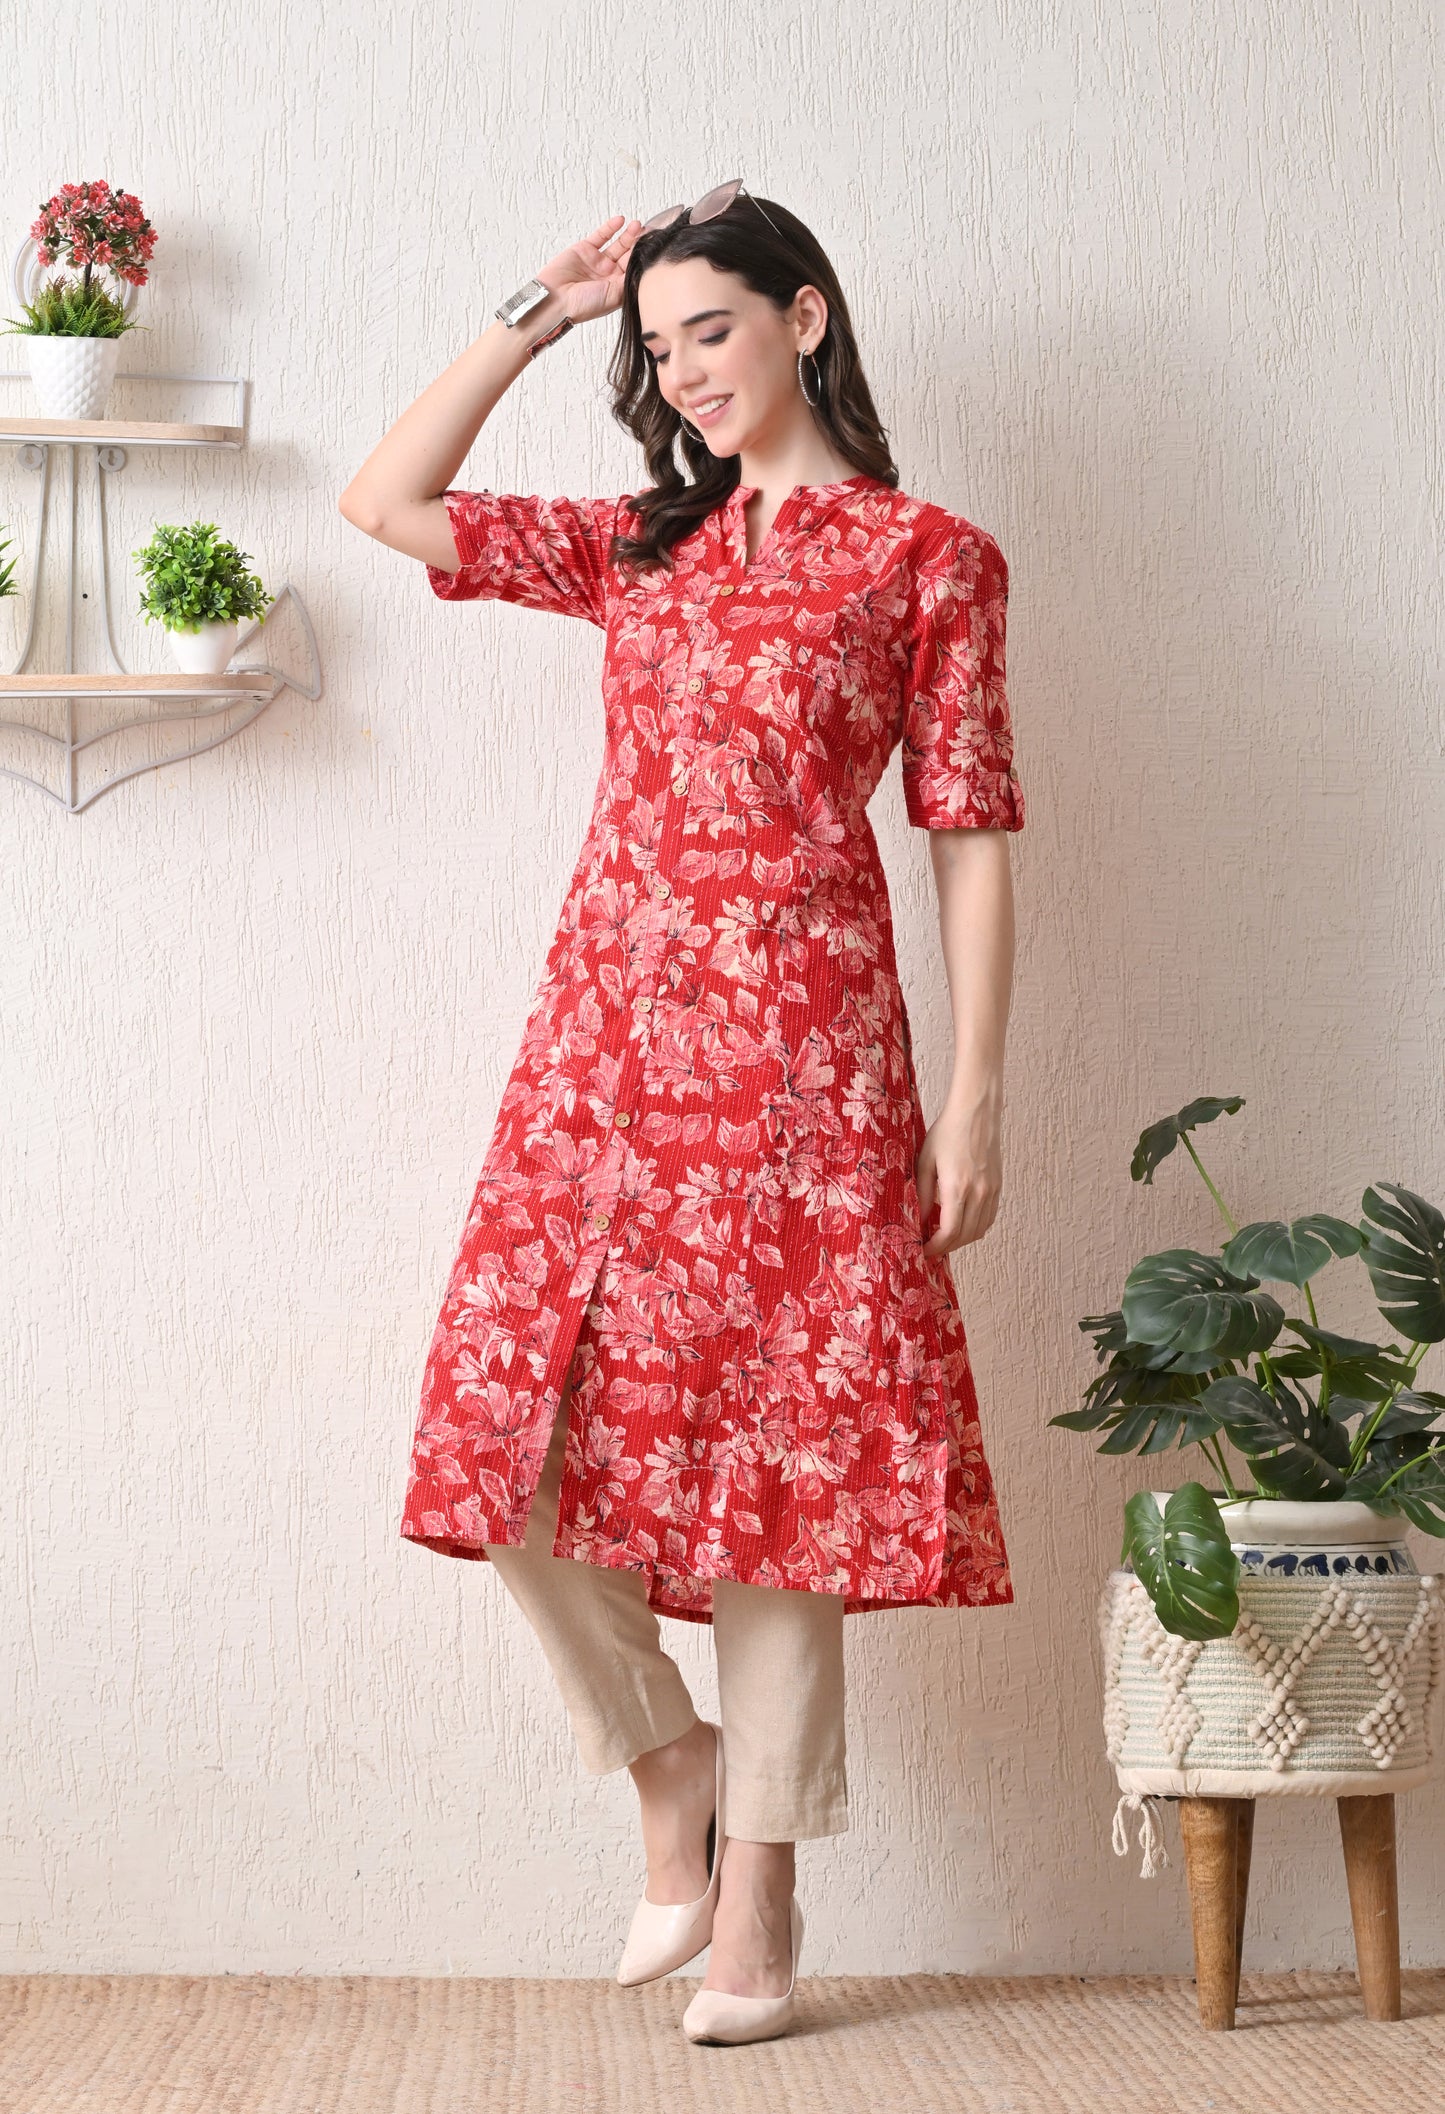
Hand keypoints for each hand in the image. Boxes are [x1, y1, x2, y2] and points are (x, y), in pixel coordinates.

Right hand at [535, 214, 644, 324]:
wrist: (556, 300)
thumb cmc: (583, 306)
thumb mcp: (615, 296)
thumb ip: (630, 281)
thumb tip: (646, 268)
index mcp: (617, 289)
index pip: (635, 270)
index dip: (644, 258)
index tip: (656, 247)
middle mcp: (608, 275)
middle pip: (628, 256)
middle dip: (639, 244)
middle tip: (651, 233)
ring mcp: (596, 262)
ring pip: (617, 245)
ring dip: (628, 235)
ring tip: (638, 225)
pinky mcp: (584, 250)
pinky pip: (601, 236)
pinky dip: (610, 228)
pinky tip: (621, 221)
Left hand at [915, 1091, 1002, 1255]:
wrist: (976, 1113)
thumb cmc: (947, 1132)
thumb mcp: (925, 1161)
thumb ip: (921, 1194)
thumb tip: (917, 1220)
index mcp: (957, 1187)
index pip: (949, 1232)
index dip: (935, 1247)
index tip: (923, 1249)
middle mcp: (979, 1193)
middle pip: (965, 1236)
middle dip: (946, 1246)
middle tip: (930, 1246)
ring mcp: (992, 1191)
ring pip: (979, 1231)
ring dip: (961, 1240)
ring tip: (943, 1236)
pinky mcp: (998, 1187)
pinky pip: (988, 1219)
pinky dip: (975, 1228)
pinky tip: (962, 1224)